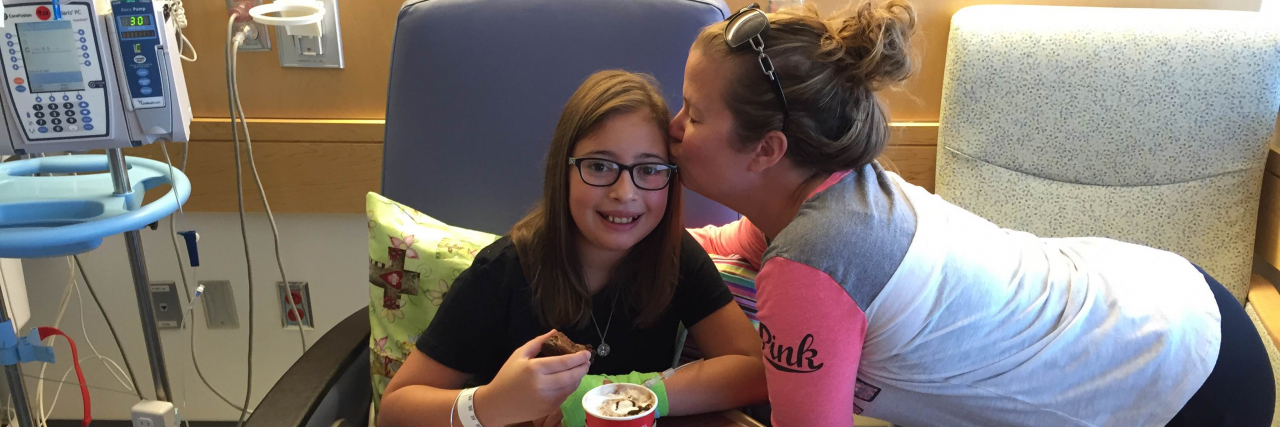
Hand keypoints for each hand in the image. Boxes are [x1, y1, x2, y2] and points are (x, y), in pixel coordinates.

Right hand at [476, 330, 591, 425]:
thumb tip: (555, 332)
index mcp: (535, 369)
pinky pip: (565, 396)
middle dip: (583, 367)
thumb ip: (538, 342)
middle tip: (587, 361)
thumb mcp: (519, 355)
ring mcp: (547, 399)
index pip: (564, 362)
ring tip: (579, 369)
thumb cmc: (507, 377)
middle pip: (572, 376)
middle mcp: (542, 385)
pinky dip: (570, 387)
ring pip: (571, 387)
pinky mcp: (548, 409)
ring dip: (578, 378)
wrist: (497, 404)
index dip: (578, 357)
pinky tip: (568, 381)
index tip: (586, 353)